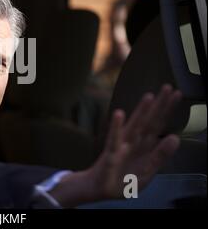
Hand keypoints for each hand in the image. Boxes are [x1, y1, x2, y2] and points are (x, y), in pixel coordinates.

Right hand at [50, 84, 181, 207]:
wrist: (99, 189)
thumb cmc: (122, 179)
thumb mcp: (147, 172)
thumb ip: (160, 156)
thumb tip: (175, 137)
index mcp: (144, 146)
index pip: (158, 125)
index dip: (167, 110)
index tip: (177, 94)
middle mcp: (134, 141)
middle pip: (149, 122)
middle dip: (159, 105)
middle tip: (168, 87)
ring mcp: (122, 145)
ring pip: (134, 127)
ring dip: (141, 112)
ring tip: (149, 97)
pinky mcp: (111, 154)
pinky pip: (114, 139)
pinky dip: (116, 127)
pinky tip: (119, 114)